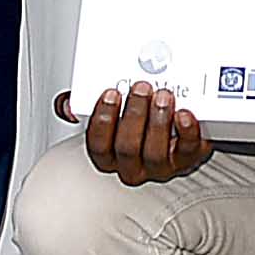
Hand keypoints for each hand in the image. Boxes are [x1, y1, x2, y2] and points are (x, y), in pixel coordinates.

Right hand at [64, 76, 214, 186]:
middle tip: (141, 88)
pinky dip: (187, 131)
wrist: (180, 126)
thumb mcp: (111, 110)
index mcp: (111, 154)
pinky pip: (188, 152)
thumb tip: (66, 104)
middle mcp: (133, 165)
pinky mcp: (188, 160)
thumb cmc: (141, 121)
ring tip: (163, 96)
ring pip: (155, 154)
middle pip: (127, 148)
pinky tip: (185, 114)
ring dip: (158, 121)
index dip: (103, 121)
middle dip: (133, 116)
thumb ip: (86, 104)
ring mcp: (160, 166)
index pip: (98, 146)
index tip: (111, 94)